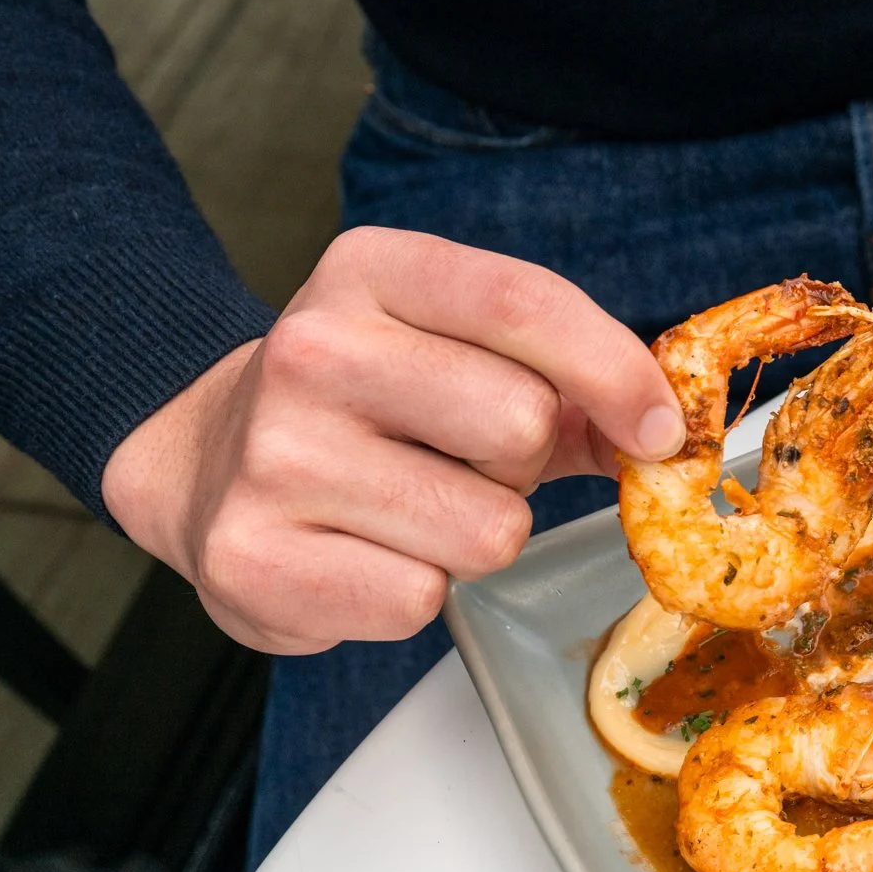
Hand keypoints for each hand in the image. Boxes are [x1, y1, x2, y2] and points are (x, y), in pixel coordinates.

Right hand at [102, 227, 683, 654]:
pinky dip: (415, 593)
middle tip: (464, 462)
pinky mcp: (252, 558)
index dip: (616, 371)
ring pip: (485, 530)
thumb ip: (573, 382)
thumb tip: (667, 432)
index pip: (522, 303)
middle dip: (522, 464)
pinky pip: (420, 599)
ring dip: (476, 537)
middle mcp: (310, 349)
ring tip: (413, 508)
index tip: (659, 429)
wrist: (205, 465)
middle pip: (518, 424)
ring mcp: (272, 455)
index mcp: (370, 272)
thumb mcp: (462, 354)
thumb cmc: (374, 408)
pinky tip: (364, 554)